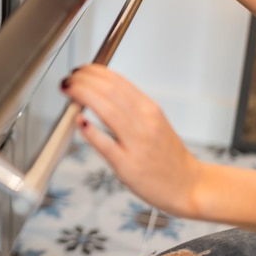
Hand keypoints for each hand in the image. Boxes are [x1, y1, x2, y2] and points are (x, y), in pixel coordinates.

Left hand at [61, 64, 203, 216]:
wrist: (187, 185)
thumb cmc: (166, 155)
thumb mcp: (153, 121)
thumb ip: (128, 106)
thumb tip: (98, 89)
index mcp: (149, 109)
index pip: (117, 81)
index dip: (94, 71)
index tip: (80, 70)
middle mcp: (145, 123)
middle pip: (110, 91)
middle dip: (84, 80)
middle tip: (69, 79)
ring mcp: (137, 144)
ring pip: (108, 111)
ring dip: (83, 95)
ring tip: (68, 89)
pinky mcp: (128, 166)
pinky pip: (107, 145)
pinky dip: (91, 131)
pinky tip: (79, 121)